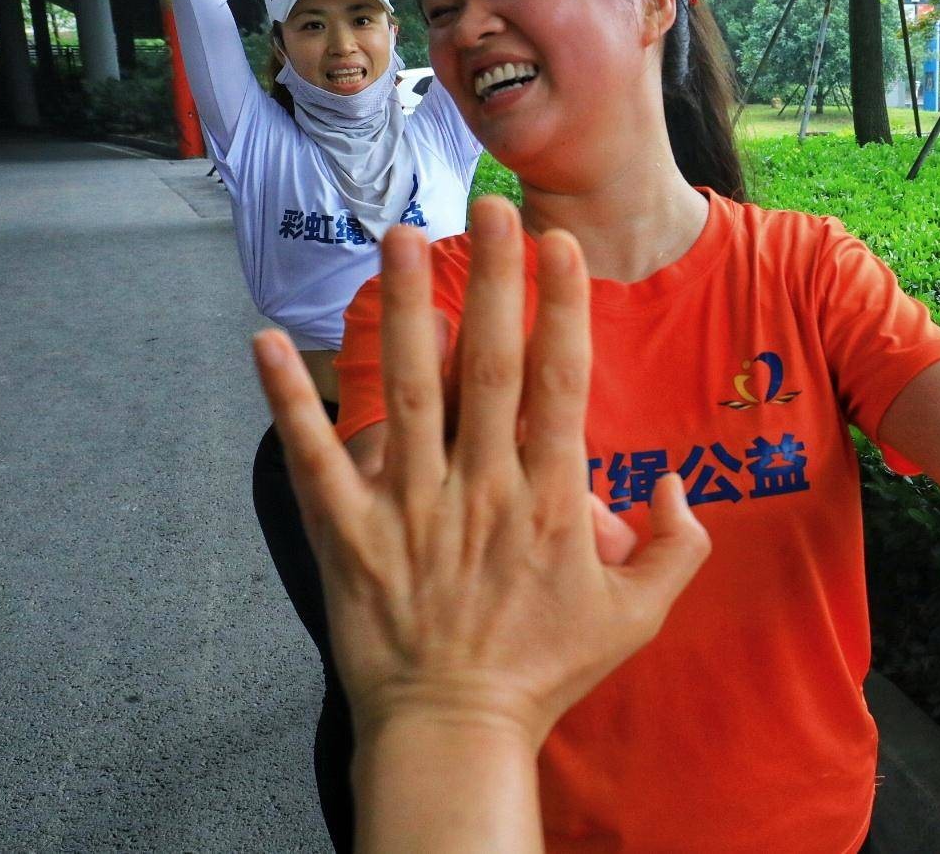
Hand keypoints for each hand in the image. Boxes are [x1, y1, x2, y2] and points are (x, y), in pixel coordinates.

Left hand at [251, 197, 707, 745]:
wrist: (455, 733)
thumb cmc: (545, 671)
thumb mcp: (636, 618)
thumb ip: (677, 548)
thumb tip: (676, 486)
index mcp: (547, 501)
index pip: (559, 384)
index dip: (562, 309)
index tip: (559, 246)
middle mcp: (479, 488)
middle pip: (488, 366)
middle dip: (491, 281)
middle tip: (489, 207)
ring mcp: (408, 507)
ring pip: (408, 391)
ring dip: (401, 310)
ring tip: (398, 238)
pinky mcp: (347, 532)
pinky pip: (313, 458)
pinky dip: (287, 402)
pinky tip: (262, 342)